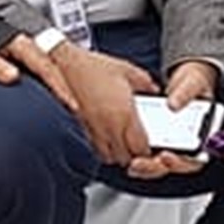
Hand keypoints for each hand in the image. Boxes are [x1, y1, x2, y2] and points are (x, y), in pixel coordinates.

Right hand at [56, 44, 156, 167]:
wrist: (70, 65)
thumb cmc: (96, 66)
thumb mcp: (128, 70)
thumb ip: (146, 83)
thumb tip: (154, 89)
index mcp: (125, 113)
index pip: (140, 146)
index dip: (147, 150)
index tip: (149, 145)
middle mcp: (110, 125)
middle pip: (125, 157)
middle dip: (133, 155)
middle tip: (138, 147)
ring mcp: (95, 128)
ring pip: (109, 157)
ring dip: (118, 154)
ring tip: (124, 145)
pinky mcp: (84, 127)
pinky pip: (96, 148)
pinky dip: (104, 149)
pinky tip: (108, 139)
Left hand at [125, 59, 217, 180]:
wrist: (184, 81)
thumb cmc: (194, 85)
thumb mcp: (193, 83)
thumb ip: (186, 93)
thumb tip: (174, 104)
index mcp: (202, 137)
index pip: (194, 160)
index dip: (181, 163)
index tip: (167, 157)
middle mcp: (186, 145)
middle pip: (172, 166)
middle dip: (155, 167)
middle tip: (141, 162)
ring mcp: (170, 144)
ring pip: (158, 164)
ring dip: (144, 167)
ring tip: (133, 162)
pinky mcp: (155, 140)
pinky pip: (146, 153)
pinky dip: (136, 155)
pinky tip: (126, 151)